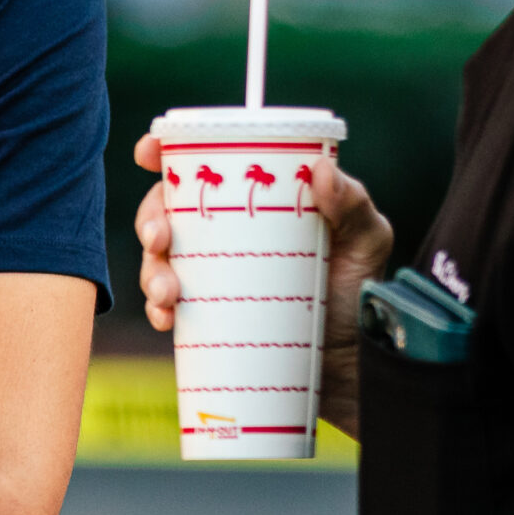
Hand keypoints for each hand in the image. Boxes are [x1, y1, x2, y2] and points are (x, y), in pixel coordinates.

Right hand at [132, 131, 392, 437]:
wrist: (354, 363)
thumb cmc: (361, 290)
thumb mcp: (366, 239)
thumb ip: (351, 203)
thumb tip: (321, 171)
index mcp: (253, 199)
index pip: (202, 164)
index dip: (164, 151)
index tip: (148, 152)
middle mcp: (224, 231)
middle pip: (166, 208)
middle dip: (149, 218)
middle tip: (159, 238)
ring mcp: (211, 273)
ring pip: (158, 257)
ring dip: (150, 270)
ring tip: (168, 293)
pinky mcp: (205, 312)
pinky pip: (164, 304)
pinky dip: (156, 308)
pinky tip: (166, 318)